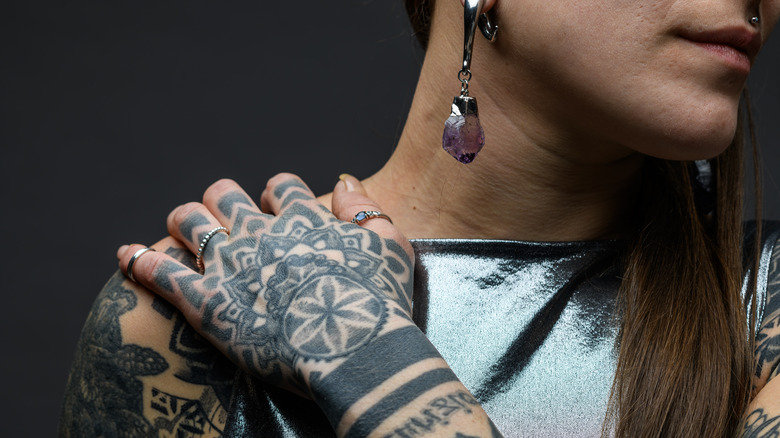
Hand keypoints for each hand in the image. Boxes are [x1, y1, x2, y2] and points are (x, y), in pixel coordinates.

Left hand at [117, 174, 414, 396]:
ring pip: (188, 220)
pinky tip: (126, 256)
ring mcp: (229, 265)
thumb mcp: (391, 246)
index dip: (277, 195)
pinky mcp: (205, 302)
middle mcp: (260, 233)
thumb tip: (344, 181)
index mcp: (302, 219)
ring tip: (181, 231)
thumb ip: (365, 209)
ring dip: (183, 221)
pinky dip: (139, 261)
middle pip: (225, 195)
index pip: (280, 187)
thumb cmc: (379, 303)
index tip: (277, 208)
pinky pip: (159, 273)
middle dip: (224, 201)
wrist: (354, 349)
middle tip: (226, 220)